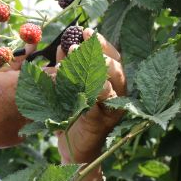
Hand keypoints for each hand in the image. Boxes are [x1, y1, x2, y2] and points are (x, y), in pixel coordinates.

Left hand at [52, 28, 125, 164]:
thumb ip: (67, 68)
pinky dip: (89, 94)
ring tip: (75, 59)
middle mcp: (118, 94)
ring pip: (112, 87)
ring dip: (93, 71)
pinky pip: (99, 106)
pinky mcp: (102, 123)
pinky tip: (77, 84)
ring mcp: (113, 110)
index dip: (100, 44)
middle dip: (98, 54)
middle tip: (78, 45)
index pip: (112, 57)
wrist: (73, 149)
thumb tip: (62, 45)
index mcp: (111, 82)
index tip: (85, 30)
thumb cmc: (72, 116)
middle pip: (117, 69)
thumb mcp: (66, 88)